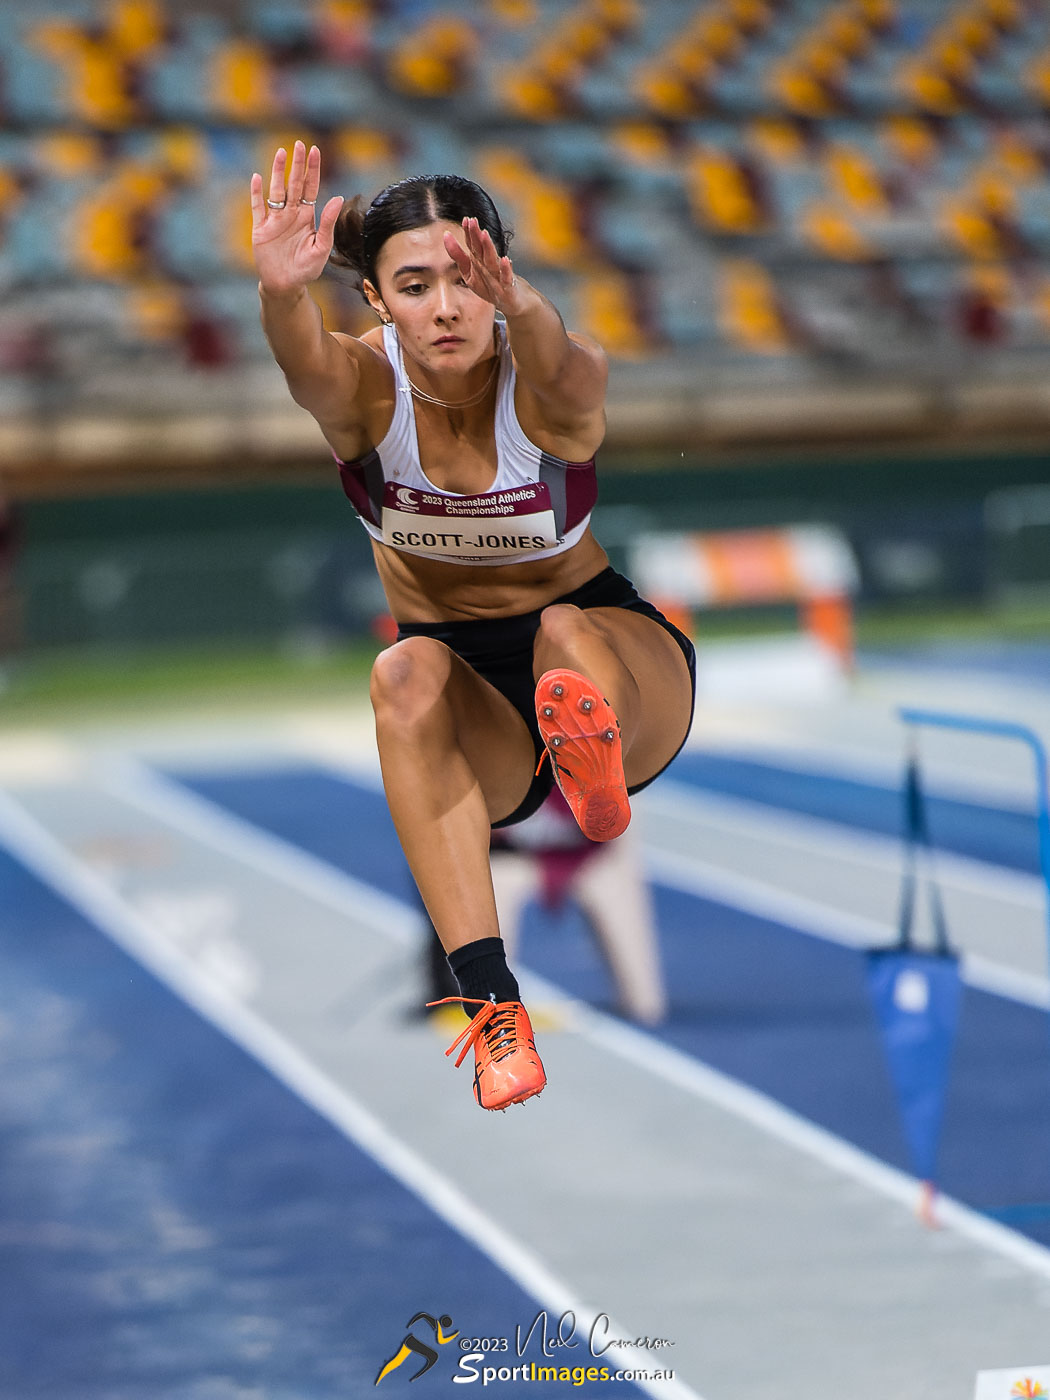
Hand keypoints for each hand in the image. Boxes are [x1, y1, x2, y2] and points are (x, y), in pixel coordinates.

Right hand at [251, 140, 343, 294]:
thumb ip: (327, 224)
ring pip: (276, 191)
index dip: (312, 170)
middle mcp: (291, 214)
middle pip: (294, 184)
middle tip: (299, 144)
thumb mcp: (321, 247)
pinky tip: (258, 178)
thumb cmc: (306, 269)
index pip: (310, 188)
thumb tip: (338, 198)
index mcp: (306, 216)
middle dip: (297, 165)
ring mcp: (275, 220)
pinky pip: (258, 208)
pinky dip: (257, 194)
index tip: (315, 151)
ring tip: (281, 153)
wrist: (285, 285)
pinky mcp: (260, 229)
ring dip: (278, 172)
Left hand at [444, 217, 530, 317]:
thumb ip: (458, 256)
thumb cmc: (490, 286)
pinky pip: (506, 277)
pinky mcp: (508, 287)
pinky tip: (506, 260)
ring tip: (484, 234)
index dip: (469, 233)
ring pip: (492, 260)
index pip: (473, 244)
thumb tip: (446, 235)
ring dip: (489, 247)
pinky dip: (506, 269)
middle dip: (476, 235)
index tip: (466, 219)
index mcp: (480, 260)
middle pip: (482, 249)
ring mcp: (499, 275)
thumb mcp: (469, 272)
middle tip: (473, 221)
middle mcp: (489, 265)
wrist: (512, 302)